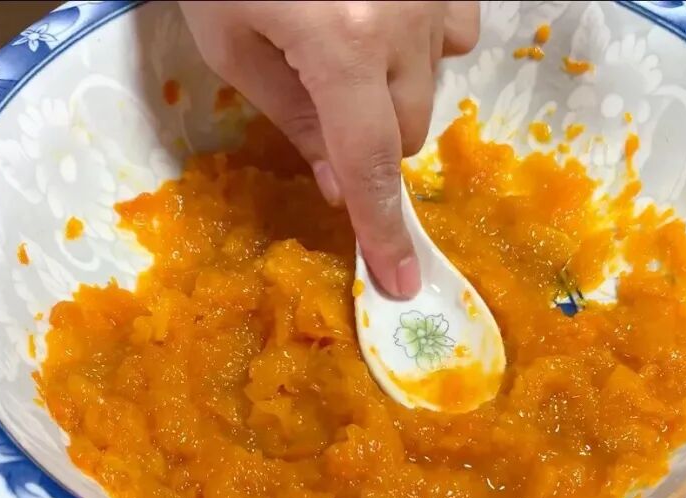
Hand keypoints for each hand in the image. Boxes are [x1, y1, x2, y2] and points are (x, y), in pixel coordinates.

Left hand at [180, 1, 479, 298]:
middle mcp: (406, 24)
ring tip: (345, 40)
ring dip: (395, 88)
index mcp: (342, 46)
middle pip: (409, 129)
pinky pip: (454, 31)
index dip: (383, 229)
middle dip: (369, 137)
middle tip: (322, 98)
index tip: (401, 282)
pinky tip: (383, 13)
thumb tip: (337, 184)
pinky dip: (421, 42)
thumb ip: (293, 117)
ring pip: (434, 84)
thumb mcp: (232, 39)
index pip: (370, 163)